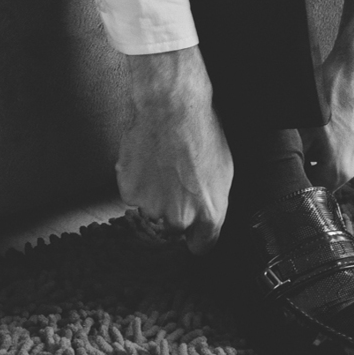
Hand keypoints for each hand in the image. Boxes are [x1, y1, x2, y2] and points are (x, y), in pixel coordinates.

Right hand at [116, 46, 232, 252]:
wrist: (171, 108)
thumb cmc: (200, 131)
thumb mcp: (224, 170)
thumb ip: (213, 203)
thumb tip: (206, 216)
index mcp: (208, 214)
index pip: (202, 246)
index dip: (197, 236)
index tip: (193, 231)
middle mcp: (180, 217)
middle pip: (174, 230)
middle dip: (175, 211)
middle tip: (177, 182)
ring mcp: (152, 207)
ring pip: (151, 212)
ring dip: (155, 196)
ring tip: (164, 165)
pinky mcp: (130, 194)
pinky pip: (133, 196)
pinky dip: (138, 183)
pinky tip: (150, 160)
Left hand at [303, 0, 353, 190]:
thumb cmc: (332, 91)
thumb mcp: (302, 126)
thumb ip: (293, 156)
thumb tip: (281, 170)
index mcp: (341, 171)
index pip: (311, 189)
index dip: (297, 175)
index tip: (290, 162)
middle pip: (325, 178)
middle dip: (311, 163)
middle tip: (302, 141)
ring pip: (337, 164)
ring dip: (325, 153)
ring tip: (319, 130)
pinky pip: (350, 151)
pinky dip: (339, 142)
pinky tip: (332, 124)